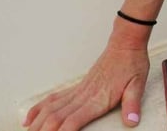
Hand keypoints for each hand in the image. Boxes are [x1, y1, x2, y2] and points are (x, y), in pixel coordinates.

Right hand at [24, 33, 148, 130]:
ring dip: (37, 124)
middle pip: (55, 119)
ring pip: (49, 110)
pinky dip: (38, 109)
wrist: (125, 44)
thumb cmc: (132, 64)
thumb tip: (132, 122)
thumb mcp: (137, 85)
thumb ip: (132, 104)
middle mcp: (82, 96)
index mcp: (96, 100)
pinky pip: (52, 99)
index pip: (72, 122)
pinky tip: (29, 119)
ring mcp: (77, 91)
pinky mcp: (76, 87)